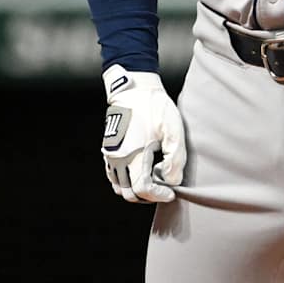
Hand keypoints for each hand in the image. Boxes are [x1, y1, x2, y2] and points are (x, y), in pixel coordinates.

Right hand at [101, 64, 186, 202]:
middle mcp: (116, 158)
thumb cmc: (154, 107)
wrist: (134, 88)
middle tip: (163, 187)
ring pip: (119, 186)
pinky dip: (126, 180)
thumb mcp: (172, 130)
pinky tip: (142, 169)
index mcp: (132, 155)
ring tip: (154, 178)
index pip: (142, 189)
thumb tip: (172, 180)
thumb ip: (175, 158)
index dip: (158, 195)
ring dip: (136, 189)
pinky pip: (113, 175)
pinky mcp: (108, 150)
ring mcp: (109, 155)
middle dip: (148, 195)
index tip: (170, 193)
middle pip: (129, 193)